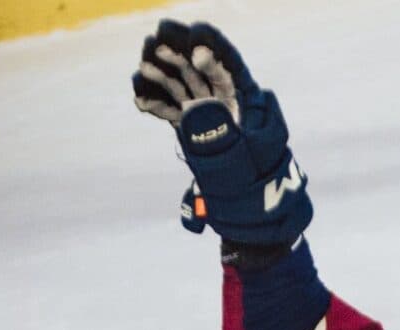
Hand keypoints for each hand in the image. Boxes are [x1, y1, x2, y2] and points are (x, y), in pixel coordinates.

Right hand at [133, 21, 310, 248]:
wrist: (253, 223)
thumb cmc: (259, 193)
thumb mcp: (244, 165)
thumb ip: (221, 137)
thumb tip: (197, 109)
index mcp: (251, 105)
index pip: (231, 67)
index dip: (212, 49)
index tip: (193, 36)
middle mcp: (229, 106)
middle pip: (201, 71)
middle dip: (178, 55)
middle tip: (154, 43)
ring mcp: (210, 118)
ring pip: (184, 88)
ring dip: (163, 76)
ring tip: (142, 68)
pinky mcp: (194, 133)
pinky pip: (174, 113)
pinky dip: (158, 105)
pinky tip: (140, 99)